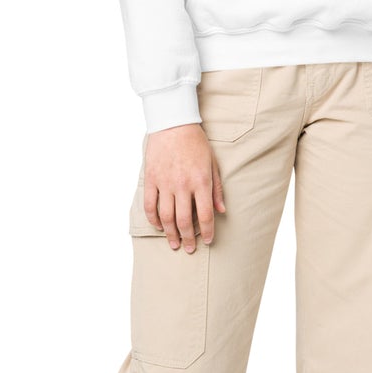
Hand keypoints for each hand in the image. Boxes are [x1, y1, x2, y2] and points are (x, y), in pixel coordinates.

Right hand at [141, 123, 224, 251]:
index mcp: (201, 181)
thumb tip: (221, 210)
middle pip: (184, 220)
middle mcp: (183, 185)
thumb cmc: (196, 143)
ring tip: (174, 243)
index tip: (207, 241)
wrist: (173, 124)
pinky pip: (150, 205)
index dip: (206, 232)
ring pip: (166, 216)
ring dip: (170, 233)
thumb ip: (216, 189)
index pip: (205, 215)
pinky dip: (153, 218)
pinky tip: (159, 226)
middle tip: (189, 249)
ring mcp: (165, 183)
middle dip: (187, 238)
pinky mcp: (151, 179)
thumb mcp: (213, 164)